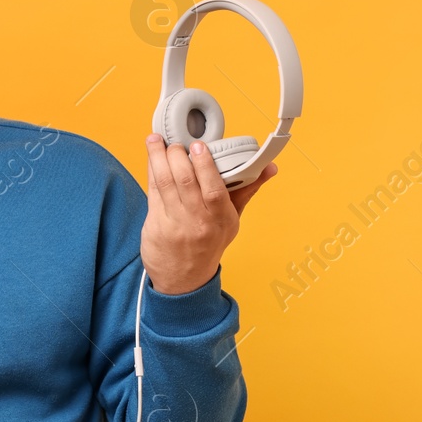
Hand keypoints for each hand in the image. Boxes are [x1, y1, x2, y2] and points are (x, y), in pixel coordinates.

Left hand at [141, 134, 276, 294]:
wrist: (185, 279)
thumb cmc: (209, 243)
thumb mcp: (232, 220)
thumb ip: (246, 190)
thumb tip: (269, 167)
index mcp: (221, 219)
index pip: (214, 190)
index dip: (205, 165)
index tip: (199, 146)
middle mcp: (199, 222)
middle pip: (185, 181)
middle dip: (177, 155)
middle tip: (175, 143)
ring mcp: (175, 224)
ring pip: (165, 183)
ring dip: (158, 158)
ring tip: (155, 142)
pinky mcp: (156, 225)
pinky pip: (153, 192)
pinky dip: (151, 172)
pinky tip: (152, 159)